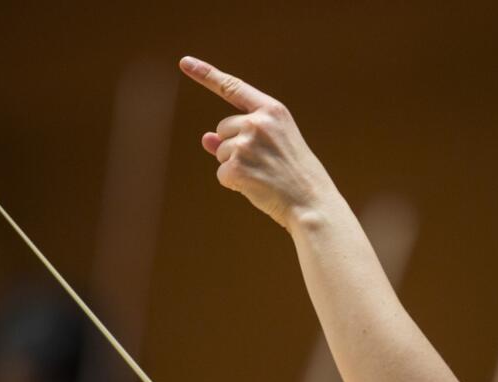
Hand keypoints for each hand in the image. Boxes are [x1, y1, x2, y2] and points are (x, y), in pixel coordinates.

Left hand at [179, 55, 337, 229]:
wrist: (312, 203)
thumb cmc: (296, 174)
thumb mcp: (275, 145)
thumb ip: (241, 136)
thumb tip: (205, 137)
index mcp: (272, 111)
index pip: (233, 88)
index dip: (206, 74)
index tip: (185, 62)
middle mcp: (258, 122)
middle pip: (223, 128)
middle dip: (234, 146)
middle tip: (264, 164)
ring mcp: (246, 144)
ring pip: (220, 151)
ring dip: (235, 166)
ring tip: (264, 176)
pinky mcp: (237, 167)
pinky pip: (222, 174)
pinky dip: (234, 184)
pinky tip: (257, 187)